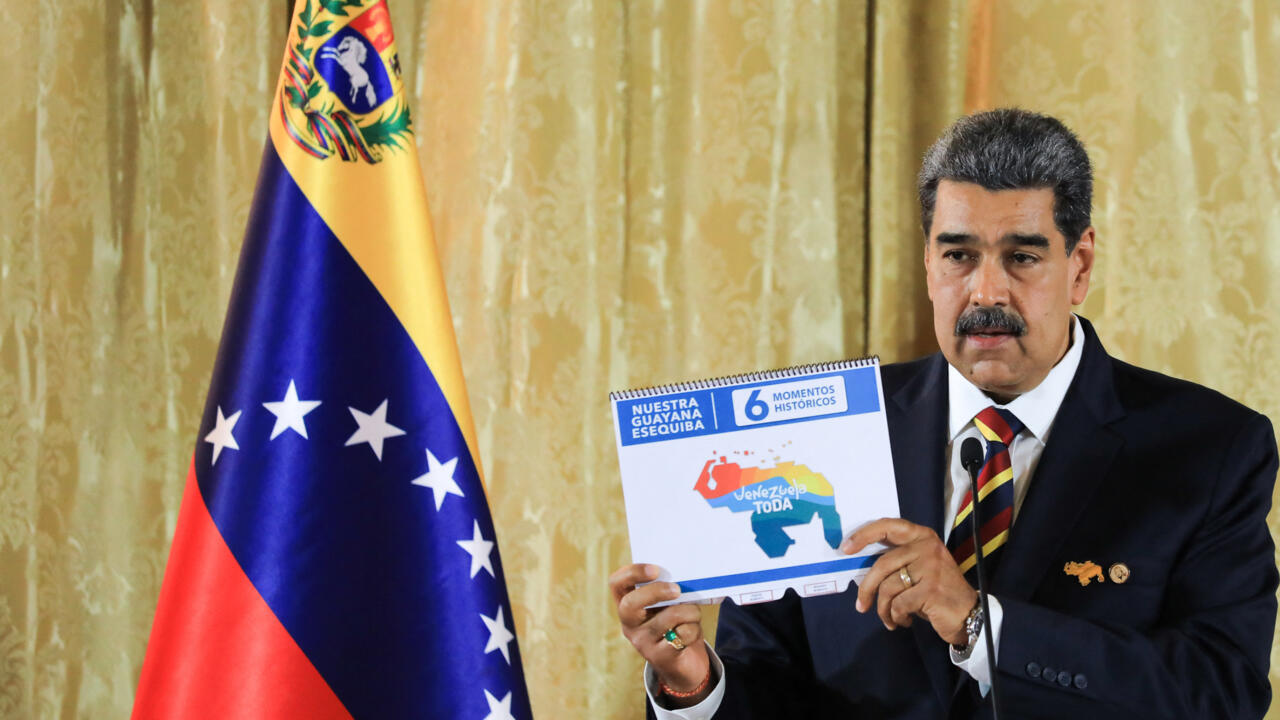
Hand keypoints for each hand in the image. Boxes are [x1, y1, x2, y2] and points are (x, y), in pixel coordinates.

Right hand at [609, 564, 711, 705]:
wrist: (683, 665)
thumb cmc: (675, 625)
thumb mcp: (666, 606)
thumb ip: (667, 591)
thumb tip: (683, 577)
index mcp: (628, 604)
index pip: (616, 584)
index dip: (632, 572)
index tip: (654, 569)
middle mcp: (629, 624)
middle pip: (630, 603)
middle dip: (657, 591)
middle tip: (677, 589)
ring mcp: (642, 642)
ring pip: (667, 617)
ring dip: (689, 611)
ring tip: (694, 613)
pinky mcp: (660, 656)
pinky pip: (682, 634)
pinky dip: (694, 629)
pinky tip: (692, 632)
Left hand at [840, 518, 976, 645]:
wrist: (969, 614)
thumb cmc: (937, 591)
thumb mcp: (919, 567)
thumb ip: (897, 560)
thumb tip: (859, 566)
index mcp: (922, 536)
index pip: (888, 526)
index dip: (863, 535)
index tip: (845, 548)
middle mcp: (927, 547)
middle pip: (882, 564)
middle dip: (866, 588)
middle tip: (860, 606)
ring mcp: (931, 567)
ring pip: (888, 587)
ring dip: (883, 609)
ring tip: (890, 618)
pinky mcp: (932, 590)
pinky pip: (899, 604)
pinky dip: (896, 617)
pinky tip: (904, 621)